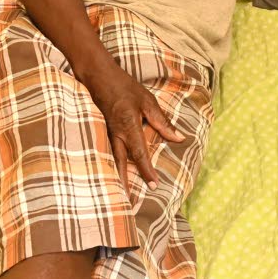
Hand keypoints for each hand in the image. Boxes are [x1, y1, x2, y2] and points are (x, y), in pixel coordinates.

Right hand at [84, 65, 184, 190]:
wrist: (98, 76)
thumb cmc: (124, 87)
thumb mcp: (148, 101)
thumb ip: (162, 121)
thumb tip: (179, 138)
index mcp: (129, 126)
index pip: (140, 153)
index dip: (147, 170)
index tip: (154, 185)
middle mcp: (115, 134)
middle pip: (121, 164)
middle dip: (125, 184)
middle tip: (128, 203)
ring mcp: (106, 133)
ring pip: (112, 160)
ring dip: (116, 177)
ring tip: (120, 195)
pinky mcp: (101, 131)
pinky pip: (107, 152)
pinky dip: (111, 165)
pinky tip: (112, 174)